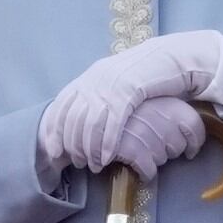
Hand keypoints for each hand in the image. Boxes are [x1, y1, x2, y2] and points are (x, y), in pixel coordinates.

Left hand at [39, 31, 222, 169]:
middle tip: (77, 163)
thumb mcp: (114, 80)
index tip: (53, 150)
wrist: (168, 56)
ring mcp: (111, 86)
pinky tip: (108, 157)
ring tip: (94, 165)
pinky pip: (113, 123)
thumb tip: (82, 118)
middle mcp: (95, 80)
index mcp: (89, 76)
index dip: (54, 130)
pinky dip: (107, 143)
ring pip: (90, 124)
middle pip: (73, 119)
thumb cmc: (143, 73)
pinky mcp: (129, 92)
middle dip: (72, 145)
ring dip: (90, 149)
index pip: (61, 106)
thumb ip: (97, 95)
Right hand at [109, 97, 208, 180]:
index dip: (195, 141)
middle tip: (151, 145)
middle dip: (168, 150)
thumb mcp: (146, 97)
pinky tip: (136, 166)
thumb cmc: (120, 106)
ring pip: (162, 159)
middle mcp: (163, 118)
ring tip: (138, 149)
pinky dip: (144, 172)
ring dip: (153, 159)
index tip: (189, 150)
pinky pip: (149, 171)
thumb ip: (166, 109)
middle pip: (178, 146)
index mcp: (169, 102)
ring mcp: (149, 134)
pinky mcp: (134, 150)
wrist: (92, 112)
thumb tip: (184, 131)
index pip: (195, 125)